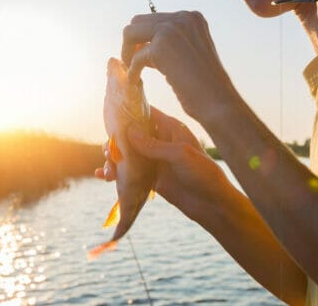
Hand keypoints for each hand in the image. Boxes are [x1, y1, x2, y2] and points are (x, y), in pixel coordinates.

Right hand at [95, 107, 225, 215]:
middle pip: (132, 134)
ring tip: (108, 171)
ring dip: (114, 159)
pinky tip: (104, 177)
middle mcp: (161, 141)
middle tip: (108, 152)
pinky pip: (130, 171)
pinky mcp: (151, 176)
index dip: (129, 113)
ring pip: (128, 153)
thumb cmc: (203, 174)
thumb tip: (129, 131)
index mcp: (171, 129)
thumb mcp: (180, 155)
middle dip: (116, 141)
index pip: (146, 113)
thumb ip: (154, 144)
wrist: (213, 205)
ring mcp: (155, 159)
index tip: (111, 116)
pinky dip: (116, 173)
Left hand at [121, 11, 235, 124]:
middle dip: (132, 42)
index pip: (154, 19)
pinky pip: (135, 57)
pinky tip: (134, 81)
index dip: (145, 39)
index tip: (145, 57)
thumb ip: (172, 42)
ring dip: (128, 52)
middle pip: (139, 22)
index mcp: (192, 17)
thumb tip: (141, 43)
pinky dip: (133, 70)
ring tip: (132, 70)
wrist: (218, 102)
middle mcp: (182, 17)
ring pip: (130, 33)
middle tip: (133, 63)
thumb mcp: (190, 52)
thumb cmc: (205, 84)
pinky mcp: (160, 47)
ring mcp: (170, 30)